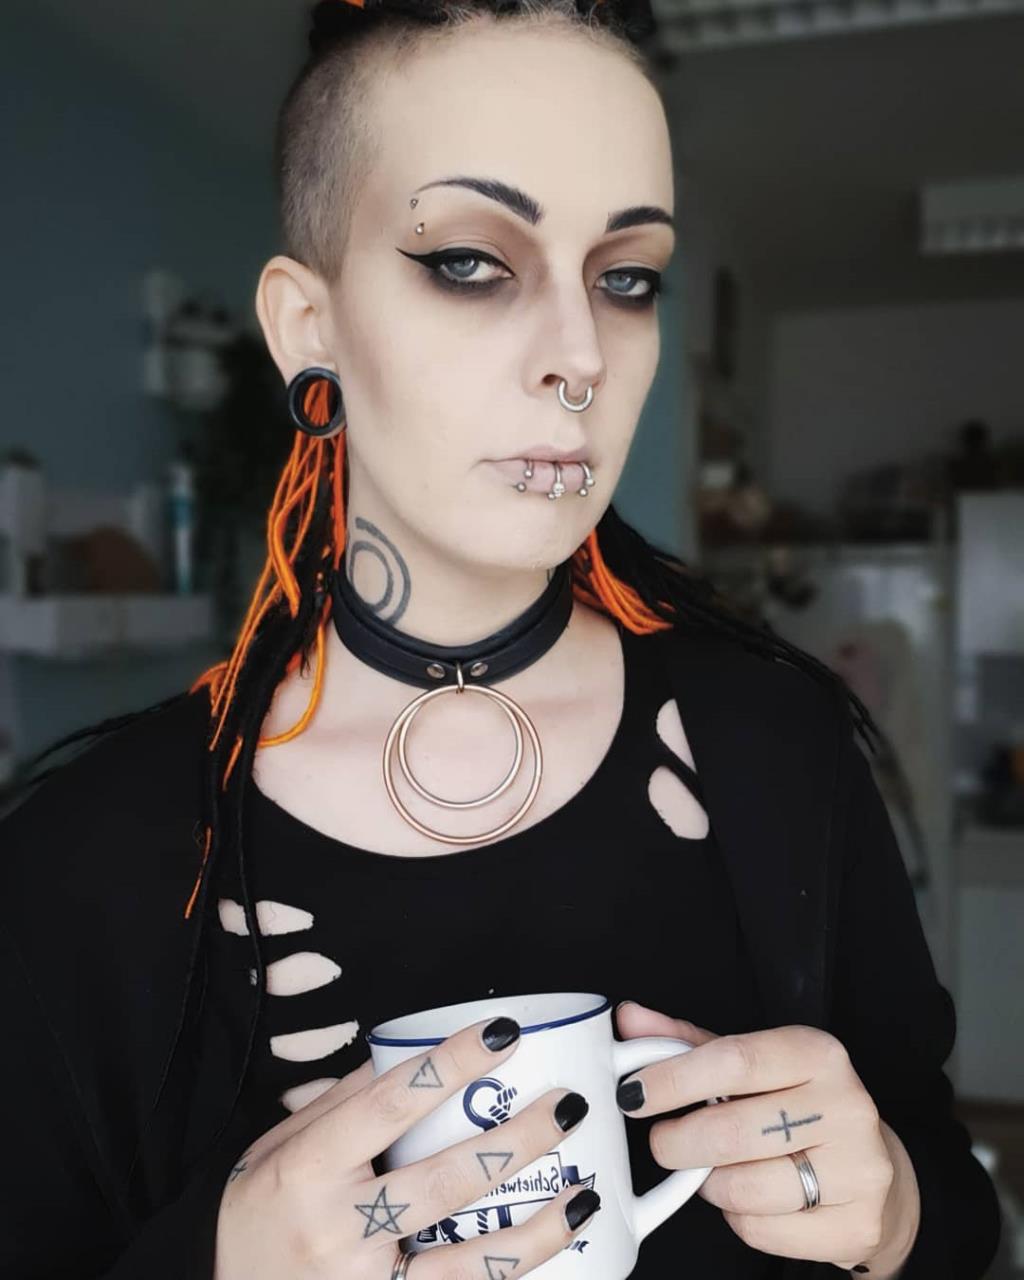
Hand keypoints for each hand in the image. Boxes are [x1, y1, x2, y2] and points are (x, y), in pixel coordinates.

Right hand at [214, 1016, 601, 1279]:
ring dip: (537, 1227)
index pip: (389, 1104)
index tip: (502, 1032)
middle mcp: (336, 1231)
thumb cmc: (257, 1210)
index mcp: (308, 1169)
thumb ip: (347, 1100)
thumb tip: (413, 1053)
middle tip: (566, 1105)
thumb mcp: (283, 1145)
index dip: (451, 1065)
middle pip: (443, 1182)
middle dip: (514, 1141)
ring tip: (588, 1191)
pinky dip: (512, 1275)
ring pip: (466, 1262)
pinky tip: (555, 1250)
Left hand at [615, 1002, 920, 1275]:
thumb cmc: (798, 1107)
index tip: (634, 1094)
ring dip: (708, 1184)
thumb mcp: (750, 1065)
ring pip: (745, 1187)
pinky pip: (764, 1230)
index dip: (673, 1079)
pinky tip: (749, 1198)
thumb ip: (686, 1043)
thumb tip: (629, 1019)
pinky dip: (738, 1218)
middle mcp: (845, 1104)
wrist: (877, 1171)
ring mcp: (858, 1167)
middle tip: (663, 1143)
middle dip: (677, 1143)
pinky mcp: (856, 1225)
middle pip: (731, 1130)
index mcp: (817, 1052)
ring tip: (711, 1170)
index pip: (733, 1060)